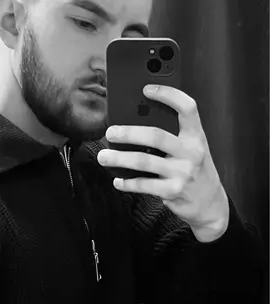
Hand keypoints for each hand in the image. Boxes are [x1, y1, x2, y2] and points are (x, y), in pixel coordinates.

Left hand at [97, 85, 229, 240]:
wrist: (210, 204)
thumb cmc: (196, 172)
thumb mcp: (192, 150)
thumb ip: (173, 136)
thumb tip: (136, 124)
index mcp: (196, 136)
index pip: (187, 108)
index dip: (168, 95)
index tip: (147, 89)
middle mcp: (191, 152)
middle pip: (156, 135)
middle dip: (129, 132)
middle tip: (110, 132)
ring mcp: (182, 172)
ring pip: (144, 161)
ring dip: (119, 158)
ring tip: (104, 156)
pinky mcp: (172, 191)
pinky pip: (144, 184)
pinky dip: (127, 182)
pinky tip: (118, 180)